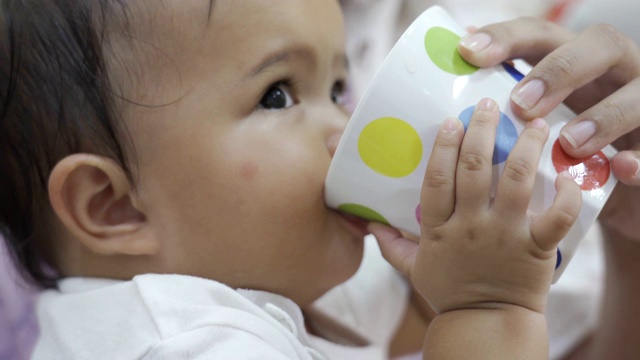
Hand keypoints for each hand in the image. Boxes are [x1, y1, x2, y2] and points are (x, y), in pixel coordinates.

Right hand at [370, 98, 581, 313]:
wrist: (486, 323)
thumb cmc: (449, 292)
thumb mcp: (412, 269)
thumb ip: (390, 244)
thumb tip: (366, 222)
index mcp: (438, 229)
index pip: (437, 179)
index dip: (443, 147)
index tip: (451, 120)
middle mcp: (471, 226)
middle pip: (475, 170)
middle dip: (482, 131)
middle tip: (490, 105)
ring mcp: (505, 236)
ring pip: (517, 182)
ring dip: (527, 147)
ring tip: (535, 122)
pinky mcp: (537, 248)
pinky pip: (557, 218)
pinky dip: (566, 195)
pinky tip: (564, 175)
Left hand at [457, 18, 639, 239]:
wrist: (616, 190)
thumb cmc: (566, 153)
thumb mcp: (540, 128)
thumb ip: (511, 115)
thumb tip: (451, 117)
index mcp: (575, 63)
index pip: (542, 34)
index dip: (507, 37)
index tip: (469, 52)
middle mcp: (614, 72)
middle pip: (600, 44)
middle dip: (560, 70)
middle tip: (522, 104)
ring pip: (639, 93)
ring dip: (603, 116)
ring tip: (569, 143)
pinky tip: (623, 168)